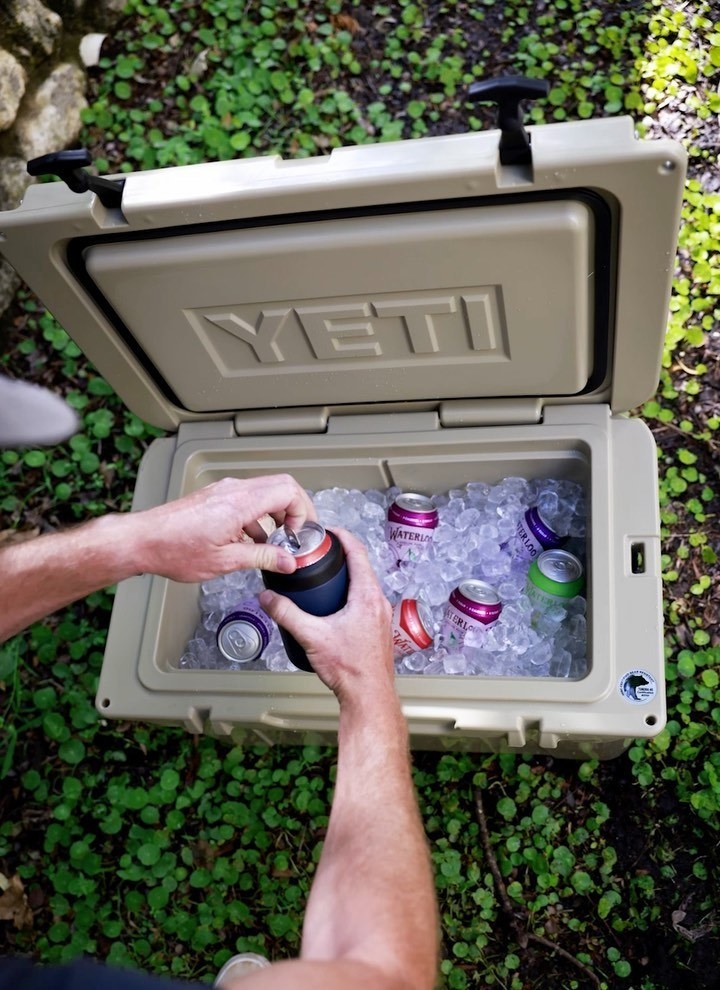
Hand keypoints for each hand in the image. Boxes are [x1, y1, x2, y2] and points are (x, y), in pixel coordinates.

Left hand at [131, 474, 315, 581]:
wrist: (144, 540)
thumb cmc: (175, 549)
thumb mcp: (226, 561)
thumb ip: (262, 558)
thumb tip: (288, 561)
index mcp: (241, 502)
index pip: (289, 490)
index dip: (303, 511)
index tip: (301, 533)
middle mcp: (234, 490)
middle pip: (281, 485)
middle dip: (296, 509)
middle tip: (297, 533)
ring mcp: (224, 490)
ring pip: (265, 491)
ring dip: (277, 513)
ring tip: (276, 540)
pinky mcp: (216, 496)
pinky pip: (248, 498)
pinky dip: (259, 515)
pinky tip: (252, 540)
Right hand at [258, 528, 394, 702]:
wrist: (368, 696)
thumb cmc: (351, 669)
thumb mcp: (311, 636)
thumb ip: (286, 614)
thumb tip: (268, 598)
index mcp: (367, 595)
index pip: (357, 552)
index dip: (342, 537)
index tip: (328, 531)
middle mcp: (378, 602)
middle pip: (361, 567)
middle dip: (340, 557)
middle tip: (320, 553)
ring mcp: (381, 616)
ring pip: (364, 585)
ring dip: (345, 577)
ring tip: (324, 577)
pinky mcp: (378, 629)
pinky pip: (365, 601)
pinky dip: (350, 594)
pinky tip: (334, 606)